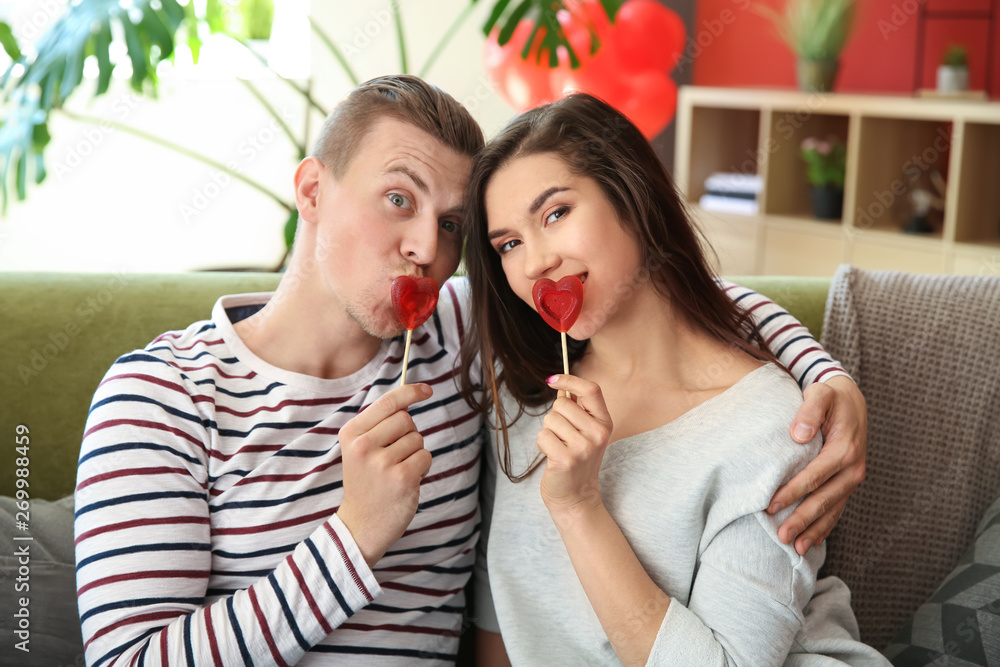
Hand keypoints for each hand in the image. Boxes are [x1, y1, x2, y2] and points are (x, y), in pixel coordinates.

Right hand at [336, 383, 433, 565]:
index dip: (411, 392)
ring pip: (418, 439)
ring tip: (395, 472)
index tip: (427, 390)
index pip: (388, 402)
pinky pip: (425, 457)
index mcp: (351, 434)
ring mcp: (382, 463)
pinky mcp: (402, 478)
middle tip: (394, 457)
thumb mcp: (360, 450)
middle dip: (408, 434)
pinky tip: (405, 482)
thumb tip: (410, 399)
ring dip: (414, 454)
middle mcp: (363, 445)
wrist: (361, 525)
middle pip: (406, 419)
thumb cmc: (366, 483)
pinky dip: (421, 468)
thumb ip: (380, 425)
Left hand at [537, 375, 613, 515]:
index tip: (552, 380)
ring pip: (550, 420)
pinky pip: (543, 435)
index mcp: (605, 423)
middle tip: (563, 436)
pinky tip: (552, 456)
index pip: (591, 389)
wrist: (576, 495)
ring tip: (558, 447)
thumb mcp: (584, 431)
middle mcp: (598, 434)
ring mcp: (583, 447)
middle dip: (555, 417)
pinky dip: (542, 444)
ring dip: (548, 432)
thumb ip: (575, 408)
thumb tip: (558, 383)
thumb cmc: (576, 458)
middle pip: (562, 404)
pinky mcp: (566, 459)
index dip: (570, 380)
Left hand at [769, 375, 866, 554]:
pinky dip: (825, 526)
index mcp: (845, 448)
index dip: (793, 492)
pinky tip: (811, 541)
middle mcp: (853, 468)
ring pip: (832, 509)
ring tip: (795, 548)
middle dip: (802, 519)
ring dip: (814, 529)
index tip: (771, 505)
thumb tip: (798, 435)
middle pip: (824, 499)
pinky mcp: (848, 483)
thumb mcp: (821, 394)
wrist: (852, 401)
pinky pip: (837, 508)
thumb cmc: (830, 397)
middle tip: (780, 536)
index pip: (815, 475)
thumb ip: (810, 410)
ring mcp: (853, 478)